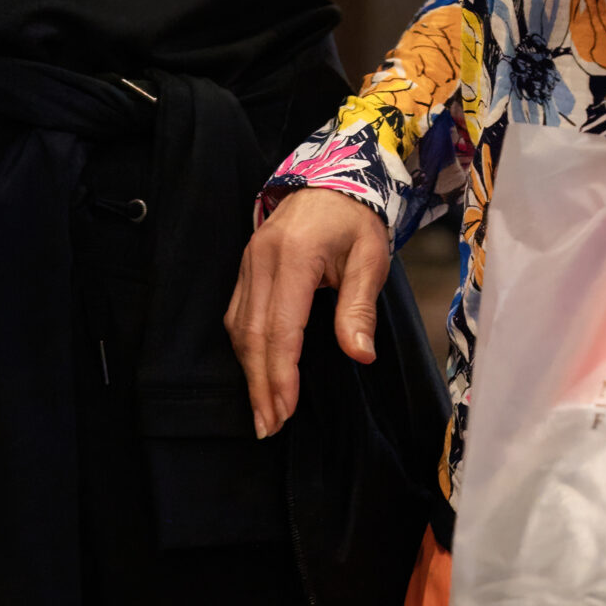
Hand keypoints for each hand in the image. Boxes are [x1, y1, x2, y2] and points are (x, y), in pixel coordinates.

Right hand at [225, 186, 388, 437]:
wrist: (333, 179)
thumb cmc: (355, 220)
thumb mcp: (370, 258)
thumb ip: (359, 308)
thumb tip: (360, 355)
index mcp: (293, 256)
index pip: (280, 327)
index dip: (281, 374)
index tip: (286, 410)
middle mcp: (261, 259)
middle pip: (251, 334)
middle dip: (260, 384)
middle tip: (269, 425)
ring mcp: (248, 262)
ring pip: (238, 327)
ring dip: (249, 372)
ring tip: (262, 411)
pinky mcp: (246, 266)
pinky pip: (236, 312)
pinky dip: (244, 348)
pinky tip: (255, 372)